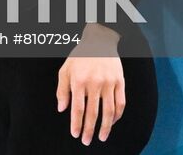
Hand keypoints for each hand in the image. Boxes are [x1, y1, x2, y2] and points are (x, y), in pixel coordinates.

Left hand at [57, 23, 124, 144]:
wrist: (99, 41)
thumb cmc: (80, 57)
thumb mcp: (65, 70)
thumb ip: (62, 90)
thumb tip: (62, 109)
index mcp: (79, 81)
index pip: (77, 108)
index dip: (76, 123)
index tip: (75, 134)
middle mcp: (94, 83)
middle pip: (93, 113)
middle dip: (89, 130)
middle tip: (86, 141)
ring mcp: (109, 83)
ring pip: (109, 111)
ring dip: (105, 127)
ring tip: (102, 137)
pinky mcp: (120, 82)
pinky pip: (120, 103)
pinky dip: (117, 116)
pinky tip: (112, 122)